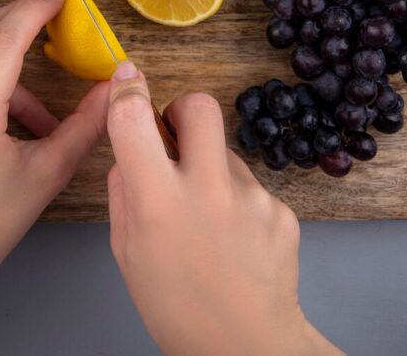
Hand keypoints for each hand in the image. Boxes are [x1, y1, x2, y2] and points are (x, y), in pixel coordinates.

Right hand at [106, 62, 340, 355]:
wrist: (247, 346)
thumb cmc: (177, 308)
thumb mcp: (128, 254)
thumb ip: (124, 196)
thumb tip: (128, 157)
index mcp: (159, 201)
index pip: (135, 119)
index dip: (128, 88)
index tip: (127, 77)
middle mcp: (208, 189)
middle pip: (199, 107)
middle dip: (182, 110)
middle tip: (176, 139)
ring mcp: (251, 198)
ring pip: (226, 154)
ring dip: (212, 170)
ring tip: (208, 223)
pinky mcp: (281, 210)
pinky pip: (251, 188)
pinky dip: (238, 204)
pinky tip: (234, 242)